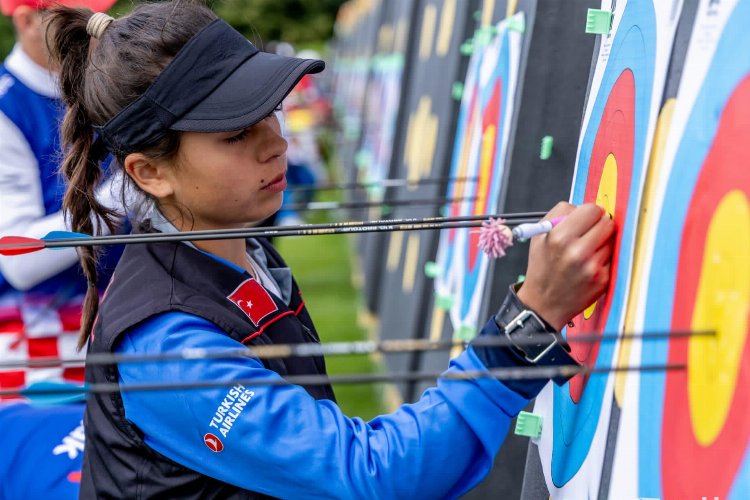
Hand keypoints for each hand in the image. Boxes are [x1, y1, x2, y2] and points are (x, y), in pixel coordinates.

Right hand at [517, 202, 614, 329]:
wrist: (544, 303)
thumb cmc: (542, 266)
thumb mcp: (539, 235)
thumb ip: (560, 213)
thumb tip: (585, 207)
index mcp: (559, 237)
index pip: (592, 210)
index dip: (590, 213)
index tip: (587, 218)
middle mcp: (577, 252)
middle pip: (607, 223)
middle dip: (599, 225)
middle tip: (590, 233)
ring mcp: (592, 267)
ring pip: (611, 240)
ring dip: (602, 243)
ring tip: (586, 253)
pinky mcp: (603, 279)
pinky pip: (613, 258)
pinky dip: (603, 259)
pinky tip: (589, 266)